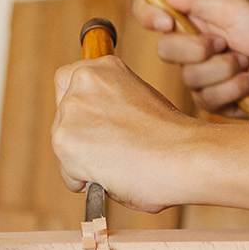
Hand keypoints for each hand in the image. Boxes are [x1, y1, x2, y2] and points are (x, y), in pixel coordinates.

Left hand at [50, 56, 203, 214]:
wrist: (187, 154)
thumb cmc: (174, 137)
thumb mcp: (142, 100)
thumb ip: (112, 103)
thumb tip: (95, 127)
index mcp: (106, 67)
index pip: (67, 78)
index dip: (79, 102)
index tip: (92, 119)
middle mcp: (84, 82)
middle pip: (61, 116)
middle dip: (81, 136)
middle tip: (113, 150)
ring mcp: (72, 111)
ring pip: (63, 145)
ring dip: (84, 160)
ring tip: (120, 164)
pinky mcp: (65, 142)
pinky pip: (67, 173)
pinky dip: (86, 181)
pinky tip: (113, 175)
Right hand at [139, 0, 248, 117]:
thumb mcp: (237, 8)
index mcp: (194, 21)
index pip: (151, 14)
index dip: (149, 16)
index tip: (168, 21)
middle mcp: (192, 49)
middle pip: (165, 51)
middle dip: (200, 49)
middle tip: (228, 43)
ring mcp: (202, 77)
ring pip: (190, 78)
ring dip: (227, 70)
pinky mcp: (215, 101)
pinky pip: (209, 100)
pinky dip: (237, 88)